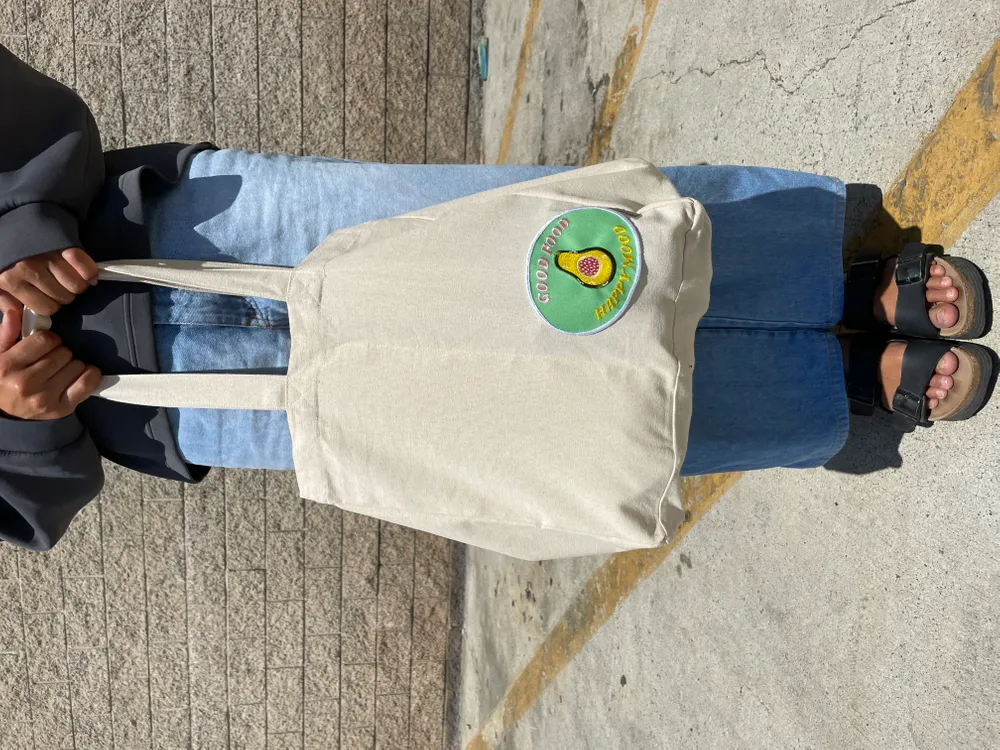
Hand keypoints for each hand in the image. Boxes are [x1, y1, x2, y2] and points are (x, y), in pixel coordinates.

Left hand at [0, 247, 98, 315]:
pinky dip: (90, 272)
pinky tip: (86, 274)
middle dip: (64, 294)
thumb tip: (19, 314)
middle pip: (64, 297)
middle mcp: (31, 270)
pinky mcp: (65, 245)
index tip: (47, 296)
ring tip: (70, 278)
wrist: (15, 219)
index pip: (47, 308)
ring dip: (78, 284)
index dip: (50, 304)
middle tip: (59, 285)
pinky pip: (86, 268)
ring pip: (77, 285)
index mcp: (13, 281)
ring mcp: (50, 257)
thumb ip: (4, 299)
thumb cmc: (6, 254)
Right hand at [0, 292, 101, 419]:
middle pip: (63, 352)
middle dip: (61, 352)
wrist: (4, 412)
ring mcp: (45, 398)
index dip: (50, 339)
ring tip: (60, 370)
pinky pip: (87, 384)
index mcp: (8, 366)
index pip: (45, 340)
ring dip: (73, 364)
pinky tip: (81, 374)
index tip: (47, 344)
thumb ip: (7, 333)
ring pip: (77, 366)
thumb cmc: (3, 379)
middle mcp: (26, 383)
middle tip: (53, 359)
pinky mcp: (61, 409)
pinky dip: (90, 375)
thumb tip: (14, 311)